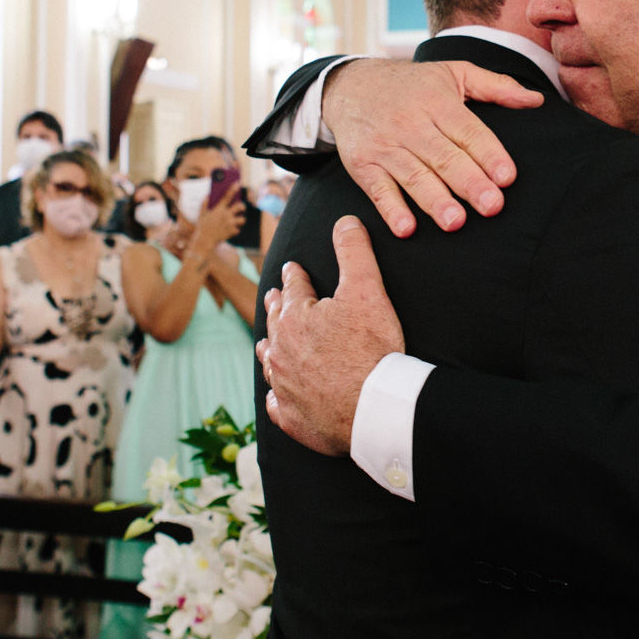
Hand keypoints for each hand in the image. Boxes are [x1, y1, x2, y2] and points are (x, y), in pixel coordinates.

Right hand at [189, 187, 244, 251]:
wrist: (204, 241)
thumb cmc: (202, 227)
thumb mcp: (202, 214)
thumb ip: (204, 204)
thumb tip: (207, 196)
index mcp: (219, 209)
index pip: (227, 196)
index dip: (232, 189)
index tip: (237, 184)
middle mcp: (226, 215)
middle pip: (240, 207)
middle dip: (242, 207)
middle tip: (241, 208)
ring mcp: (230, 224)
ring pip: (242, 219)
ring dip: (240, 220)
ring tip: (236, 220)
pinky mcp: (232, 232)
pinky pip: (238, 229)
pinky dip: (235, 230)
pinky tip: (230, 230)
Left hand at [255, 216, 404, 454]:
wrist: (373, 408)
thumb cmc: (371, 348)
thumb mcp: (367, 290)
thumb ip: (354, 252)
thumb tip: (345, 220)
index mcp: (295, 319)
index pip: (294, 288)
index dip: (295, 276)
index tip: (293, 268)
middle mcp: (281, 352)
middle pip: (276, 323)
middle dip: (276, 307)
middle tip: (273, 297)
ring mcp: (284, 387)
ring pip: (271, 362)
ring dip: (270, 349)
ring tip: (266, 343)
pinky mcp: (293, 418)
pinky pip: (278, 404)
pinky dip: (277, 396)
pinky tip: (276, 395)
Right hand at [324, 59, 540, 236]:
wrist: (350, 86)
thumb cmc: (413, 84)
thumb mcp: (454, 72)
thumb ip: (496, 86)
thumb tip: (536, 100)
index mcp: (438, 102)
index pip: (468, 131)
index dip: (488, 154)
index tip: (507, 177)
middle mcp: (411, 124)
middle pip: (444, 157)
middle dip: (469, 183)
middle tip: (491, 206)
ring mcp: (385, 146)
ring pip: (414, 176)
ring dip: (434, 200)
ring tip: (455, 222)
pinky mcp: (363, 165)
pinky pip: (378, 190)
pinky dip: (391, 209)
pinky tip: (406, 228)